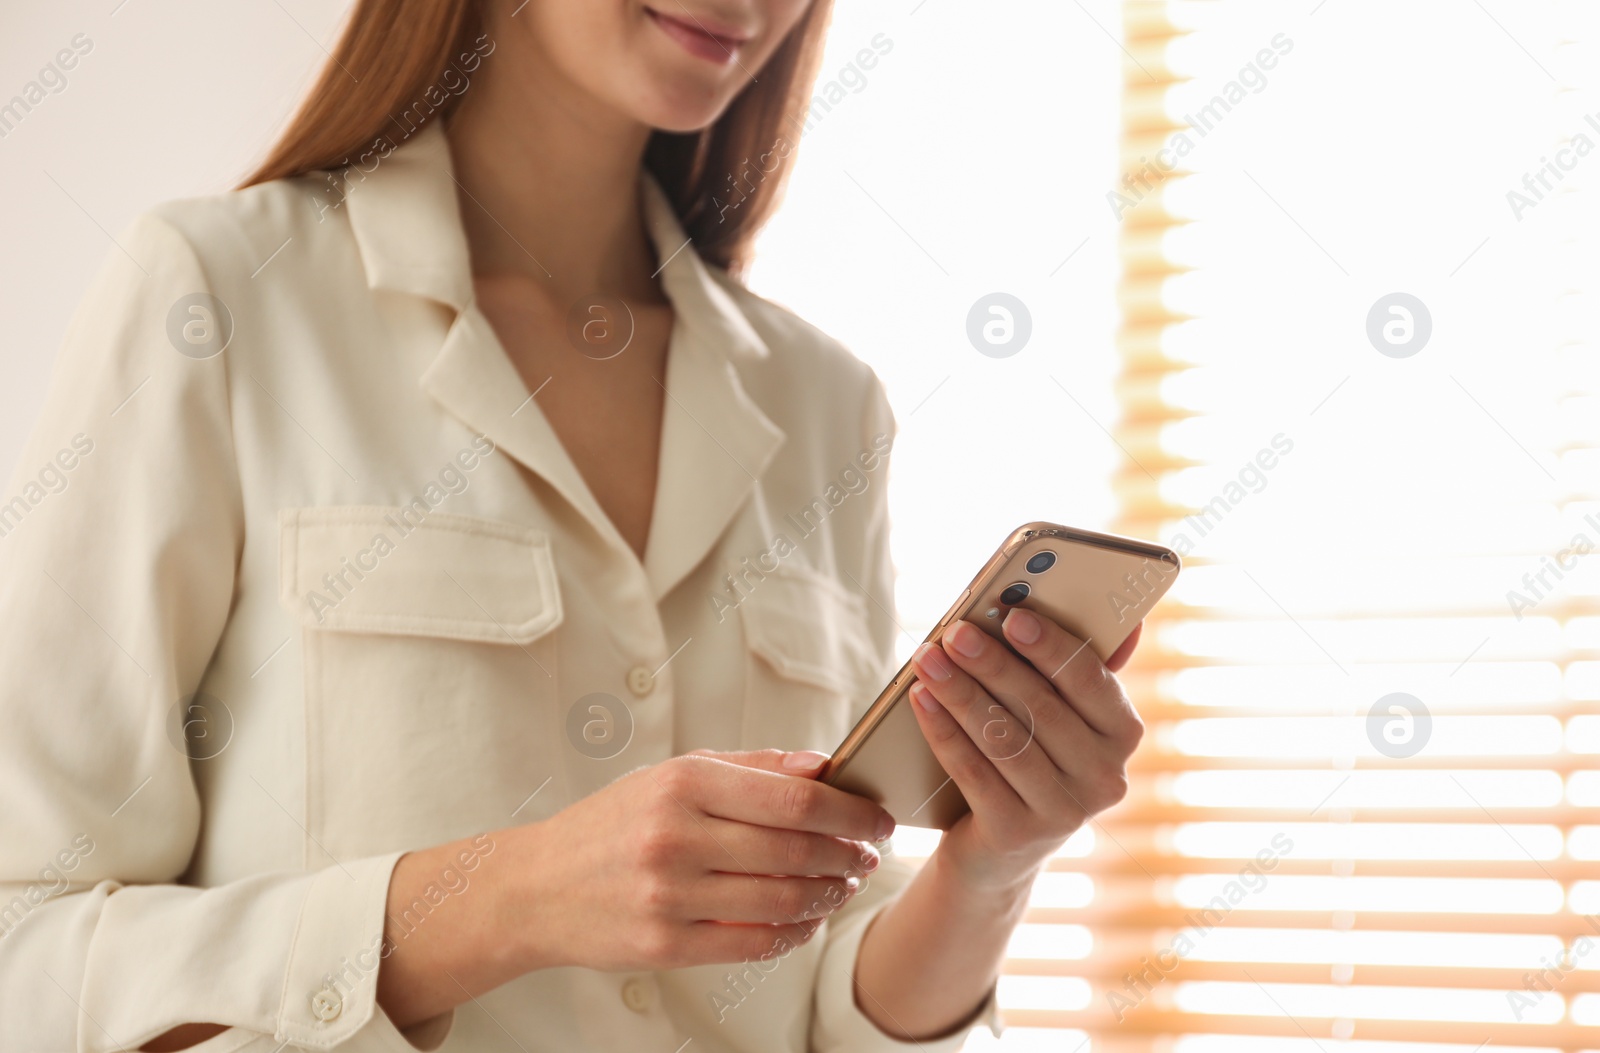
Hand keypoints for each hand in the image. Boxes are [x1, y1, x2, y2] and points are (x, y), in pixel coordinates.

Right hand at [506, 749, 893, 972]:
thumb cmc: (613, 823)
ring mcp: (670, 896)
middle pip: (797, 849)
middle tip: (869, 856)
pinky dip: (794, 933)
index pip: (794, 797)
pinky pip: (754, 943)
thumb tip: (825, 765)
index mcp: (684, 782)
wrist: (535, 887)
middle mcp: (676, 836)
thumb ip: (754, 767)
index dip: (850, 811)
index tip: (878, 818)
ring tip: (843, 886)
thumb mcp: (673, 773)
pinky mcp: (666, 946)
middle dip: (848, 855)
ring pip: (783, 900)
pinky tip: (807, 919)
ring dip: (829, 895)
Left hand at [907, 612, 1144, 892]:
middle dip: (992, 664)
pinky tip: (921, 700)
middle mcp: (1104, 777)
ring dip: (960, 693)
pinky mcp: (1017, 834)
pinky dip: (943, 731)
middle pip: (1041, 707)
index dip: (1051, 646)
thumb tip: (1126, 620)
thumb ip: (1079, 666)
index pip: (1092, 681)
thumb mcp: (1060, 713)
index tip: (1012, 614)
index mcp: (1122, 733)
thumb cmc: (1031, 753)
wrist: (1000, 847)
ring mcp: (1063, 812)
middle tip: (954, 632)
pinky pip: (973, 772)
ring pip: (1003, 738)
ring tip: (926, 659)